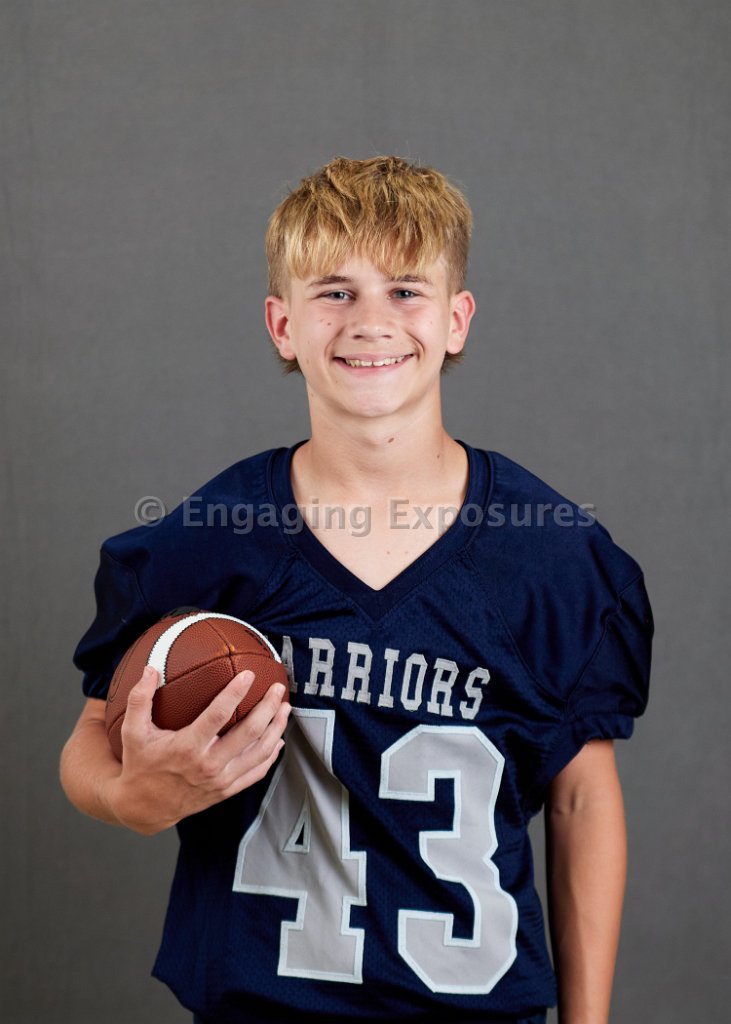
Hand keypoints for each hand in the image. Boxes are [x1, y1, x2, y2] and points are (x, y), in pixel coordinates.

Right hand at [107, 665, 290, 833]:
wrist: (144, 808)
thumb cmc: (140, 765)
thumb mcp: (133, 732)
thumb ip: (140, 699)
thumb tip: (150, 668)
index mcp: (187, 748)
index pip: (217, 716)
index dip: (235, 693)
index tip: (249, 674)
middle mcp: (208, 766)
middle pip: (249, 733)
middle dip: (268, 708)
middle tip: (277, 688)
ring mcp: (221, 781)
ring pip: (259, 753)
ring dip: (276, 729)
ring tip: (285, 708)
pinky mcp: (227, 791)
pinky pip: (256, 773)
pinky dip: (271, 756)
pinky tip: (278, 740)